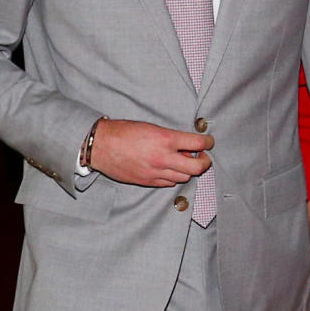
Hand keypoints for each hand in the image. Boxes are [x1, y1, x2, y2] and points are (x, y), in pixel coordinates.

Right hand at [90, 119, 213, 185]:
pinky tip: (169, 169)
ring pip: (184, 177)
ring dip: (188, 170)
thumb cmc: (123, 132)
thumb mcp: (150, 127)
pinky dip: (174, 177)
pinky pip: (169, 183)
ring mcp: (155, 172)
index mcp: (165, 140)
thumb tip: (186, 145)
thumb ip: (170, 138)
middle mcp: (163, 158)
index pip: (198, 144)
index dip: (208, 143)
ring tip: (183, 161)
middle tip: (202, 156)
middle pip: (197, 167)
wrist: (100, 146)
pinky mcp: (148, 182)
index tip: (209, 142)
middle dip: (204, 162)